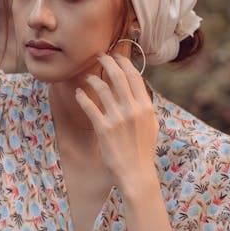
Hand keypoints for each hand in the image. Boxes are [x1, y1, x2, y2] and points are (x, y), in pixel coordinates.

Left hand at [75, 53, 158, 192]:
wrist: (137, 174)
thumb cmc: (143, 152)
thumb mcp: (151, 126)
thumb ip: (145, 108)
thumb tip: (139, 92)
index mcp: (146, 107)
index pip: (134, 77)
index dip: (123, 63)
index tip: (116, 56)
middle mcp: (133, 109)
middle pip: (118, 77)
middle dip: (108, 62)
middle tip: (99, 56)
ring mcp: (118, 118)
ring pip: (102, 88)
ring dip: (93, 79)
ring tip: (87, 77)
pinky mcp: (104, 129)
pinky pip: (90, 107)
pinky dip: (82, 97)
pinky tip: (78, 93)